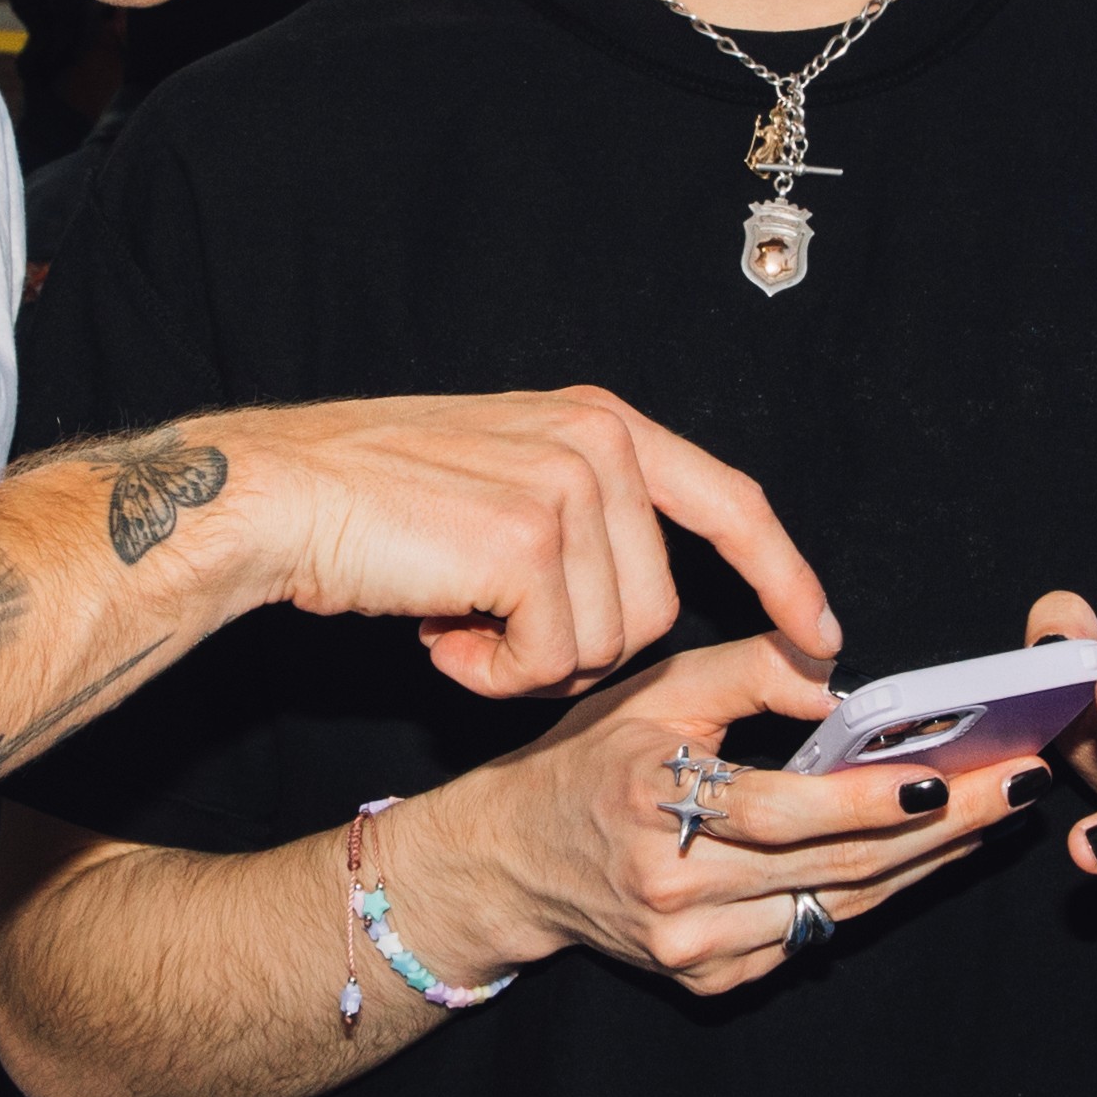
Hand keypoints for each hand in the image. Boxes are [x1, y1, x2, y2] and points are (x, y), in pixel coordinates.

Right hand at [244, 387, 835, 701]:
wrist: (277, 499)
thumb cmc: (370, 505)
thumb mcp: (503, 479)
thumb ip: (585, 512)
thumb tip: (651, 608)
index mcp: (600, 420)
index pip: (729, 502)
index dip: (783, 576)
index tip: (820, 638)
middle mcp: (599, 441)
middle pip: (658, 610)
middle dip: (581, 650)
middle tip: (488, 624)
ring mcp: (570, 487)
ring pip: (611, 647)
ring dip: (530, 663)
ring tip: (453, 616)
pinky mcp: (531, 543)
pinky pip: (554, 662)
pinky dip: (493, 675)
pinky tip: (436, 631)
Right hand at [398, 628, 1049, 998]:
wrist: (511, 863)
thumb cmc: (587, 762)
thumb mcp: (653, 691)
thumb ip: (750, 672)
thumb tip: (842, 679)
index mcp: (652, 803)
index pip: (784, 810)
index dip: (872, 796)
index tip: (952, 775)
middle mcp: (673, 890)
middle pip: (835, 864)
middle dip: (943, 826)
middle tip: (1021, 787)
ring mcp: (692, 946)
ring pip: (837, 906)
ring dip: (925, 863)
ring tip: (995, 816)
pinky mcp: (710, 978)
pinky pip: (810, 933)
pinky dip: (870, 894)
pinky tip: (920, 856)